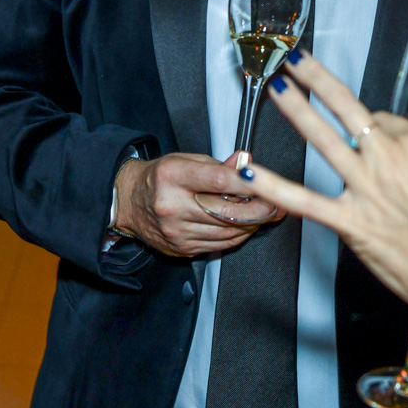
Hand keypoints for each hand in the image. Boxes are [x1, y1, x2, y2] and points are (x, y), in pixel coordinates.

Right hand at [113, 152, 280, 256]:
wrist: (129, 201)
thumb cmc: (159, 177)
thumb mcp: (185, 160)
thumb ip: (218, 165)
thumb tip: (245, 165)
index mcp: (173, 176)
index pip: (217, 180)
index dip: (247, 183)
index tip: (268, 183)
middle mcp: (173, 206)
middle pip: (227, 212)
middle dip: (259, 210)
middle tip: (278, 205)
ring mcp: (177, 231)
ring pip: (227, 232)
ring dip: (252, 224)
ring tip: (265, 214)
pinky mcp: (181, 248)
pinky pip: (219, 245)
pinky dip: (237, 235)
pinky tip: (245, 225)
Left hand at [242, 52, 407, 319]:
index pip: (387, 122)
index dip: (380, 127)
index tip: (378, 135)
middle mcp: (389, 159)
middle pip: (348, 110)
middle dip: (317, 80)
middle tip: (294, 60)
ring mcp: (365, 189)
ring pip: (323, 140)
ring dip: (296, 111)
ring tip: (274, 88)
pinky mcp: (349, 223)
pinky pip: (303, 200)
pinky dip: (271, 186)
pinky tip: (247, 171)